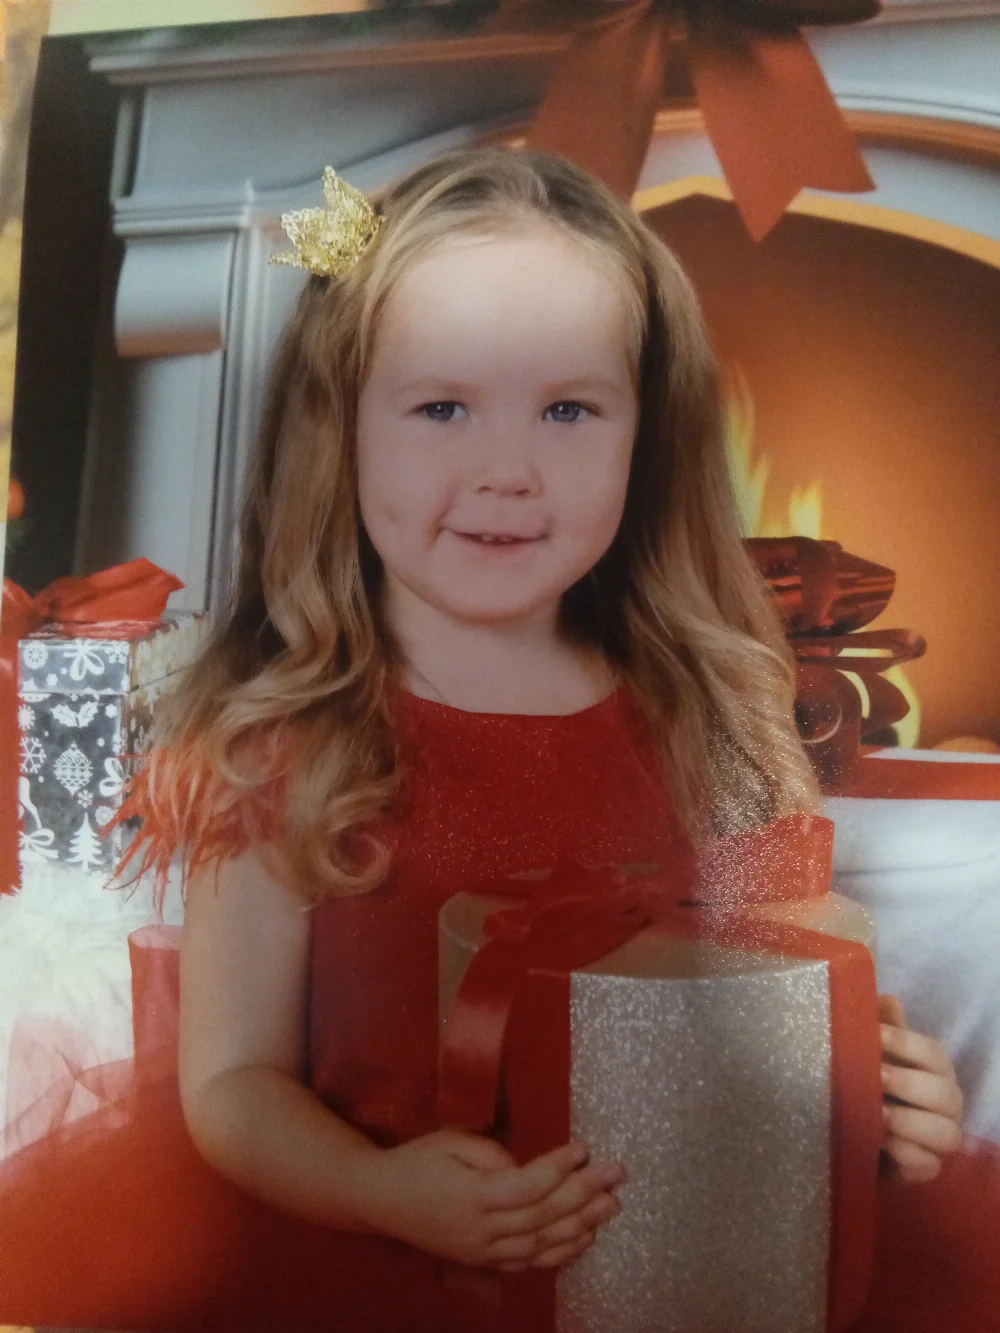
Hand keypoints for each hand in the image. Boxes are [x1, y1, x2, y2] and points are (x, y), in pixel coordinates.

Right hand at [358, 1128, 625, 1270]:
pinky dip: (560, 1253)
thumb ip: (488, 1153)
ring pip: (541, 1243)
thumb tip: (525, 1166)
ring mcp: (484, 1251)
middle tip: (616, 1173)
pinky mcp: (485, 1261)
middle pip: (542, 1215)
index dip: (558, 1168)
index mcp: (472, 1196)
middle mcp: (482, 1230)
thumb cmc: (416, 1161)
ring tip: (612, 1204)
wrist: (380, 1201)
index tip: (584, 1148)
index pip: (526, 1185)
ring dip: (581, 1224)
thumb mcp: (449, 1142)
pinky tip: (585, 1237)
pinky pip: (529, 1262)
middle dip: (584, 1193)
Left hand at [879, 994, 962, 1184]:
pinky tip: (879, 1142)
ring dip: (908, 1122)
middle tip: (875, 1077)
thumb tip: (886, 999)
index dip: (904, 1042)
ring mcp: (942, 1137)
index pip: (932, 1052)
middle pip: (944, 1093)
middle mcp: (947, 1101)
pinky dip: (904, 1154)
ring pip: (945, 1133)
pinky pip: (927, 1165)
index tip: (873, 1035)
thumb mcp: (872, 1051)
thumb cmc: (871, 1080)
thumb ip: (881, 1026)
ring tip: (877, 1113)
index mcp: (935, 1068)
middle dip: (908, 1084)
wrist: (858, 1130)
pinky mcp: (928, 1169)